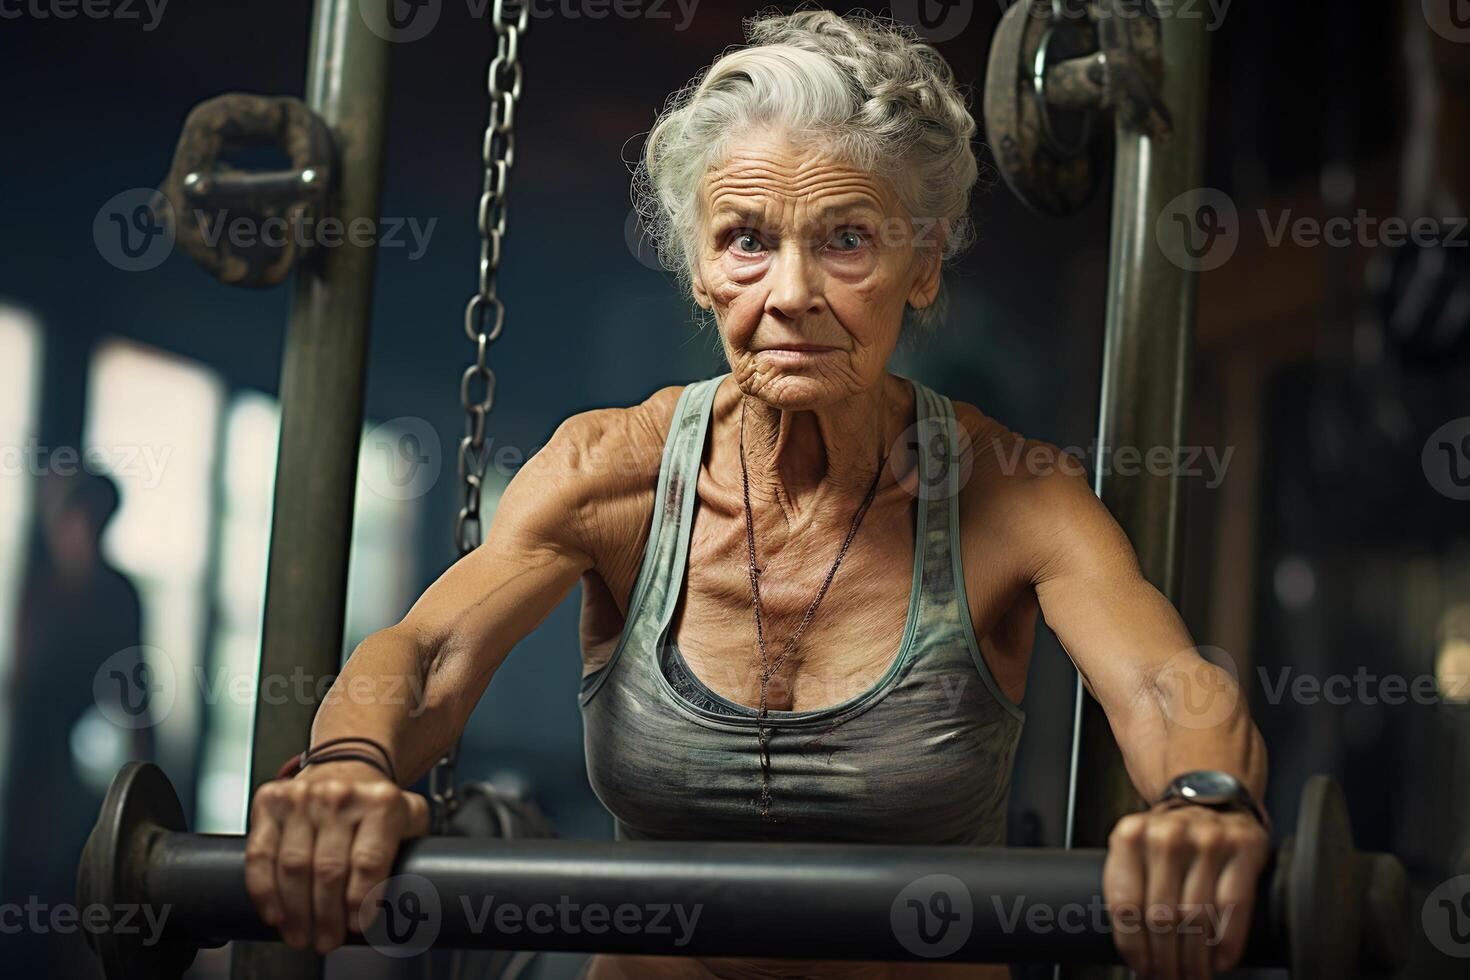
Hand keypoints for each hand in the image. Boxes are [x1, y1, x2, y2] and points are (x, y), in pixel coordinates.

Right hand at [244, 760, 430, 953]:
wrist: (346, 766)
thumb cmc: (375, 804)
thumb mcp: (409, 817)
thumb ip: (415, 849)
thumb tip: (416, 895)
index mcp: (381, 801)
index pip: (369, 861)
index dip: (361, 901)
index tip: (357, 925)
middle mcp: (341, 795)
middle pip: (329, 869)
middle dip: (327, 916)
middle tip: (327, 940)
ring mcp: (302, 796)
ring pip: (294, 866)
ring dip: (296, 912)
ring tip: (302, 935)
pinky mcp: (271, 801)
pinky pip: (261, 854)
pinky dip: (265, 890)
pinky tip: (276, 913)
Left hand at [1103, 802, 1269, 978]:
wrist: (1210, 796)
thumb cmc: (1170, 834)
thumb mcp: (1136, 848)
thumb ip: (1127, 884)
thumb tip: (1131, 949)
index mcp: (1130, 835)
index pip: (1126, 905)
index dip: (1134, 947)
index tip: (1140, 968)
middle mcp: (1167, 834)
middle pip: (1161, 918)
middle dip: (1164, 960)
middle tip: (1167, 979)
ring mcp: (1208, 839)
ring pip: (1197, 918)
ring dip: (1194, 960)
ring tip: (1192, 976)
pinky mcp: (1244, 847)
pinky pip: (1234, 908)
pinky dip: (1226, 944)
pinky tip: (1219, 961)